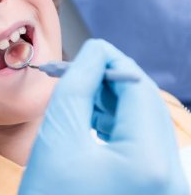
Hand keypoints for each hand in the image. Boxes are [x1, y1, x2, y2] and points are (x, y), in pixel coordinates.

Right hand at [19, 39, 188, 194]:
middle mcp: (171, 178)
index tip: (85, 49)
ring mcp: (165, 187)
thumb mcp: (58, 134)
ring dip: (111, 101)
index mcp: (152, 164)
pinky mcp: (154, 191)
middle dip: (109, 81)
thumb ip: (78, 84)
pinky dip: (115, 124)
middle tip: (76, 70)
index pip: (138, 89)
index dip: (110, 61)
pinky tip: (89, 114)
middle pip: (145, 105)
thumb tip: (94, 52)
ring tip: (77, 91)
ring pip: (143, 123)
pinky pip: (140, 144)